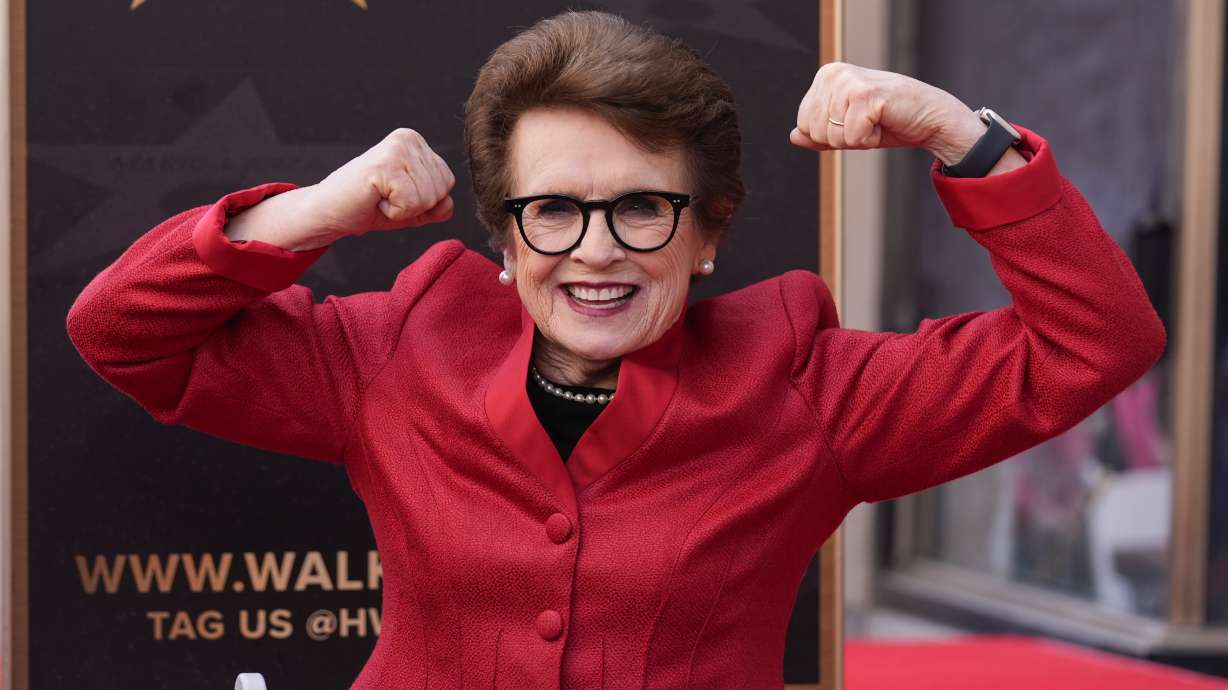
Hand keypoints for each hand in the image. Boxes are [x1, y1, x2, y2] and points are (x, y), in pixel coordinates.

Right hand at [302, 127, 456, 238]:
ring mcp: (397, 149)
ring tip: (379, 196)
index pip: (448, 182)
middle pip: (441, 190)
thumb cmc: (371, 207)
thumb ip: (439, 205)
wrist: (330, 211)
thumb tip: (447, 203)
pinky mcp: (386, 166)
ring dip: (403, 209)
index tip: (396, 194)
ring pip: (429, 198)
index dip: (424, 201)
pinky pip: (412, 203)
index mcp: (416, 142)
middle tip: (385, 197)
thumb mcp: (415, 208)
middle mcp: (409, 139)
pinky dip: (394, 212)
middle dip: (415, 206)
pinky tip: (374, 198)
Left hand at [788, 62, 990, 164]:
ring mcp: (849, 82)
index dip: (830, 135)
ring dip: (857, 139)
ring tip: (876, 121)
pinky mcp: (865, 95)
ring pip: (832, 136)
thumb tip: (793, 136)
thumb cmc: (889, 122)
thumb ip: (818, 134)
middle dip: (843, 138)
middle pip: (815, 131)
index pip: (803, 124)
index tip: (855, 122)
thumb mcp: (846, 130)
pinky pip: (852, 139)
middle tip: (868, 123)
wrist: (929, 119)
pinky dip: (869, 140)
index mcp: (826, 76)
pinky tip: (884, 123)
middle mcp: (834, 73)